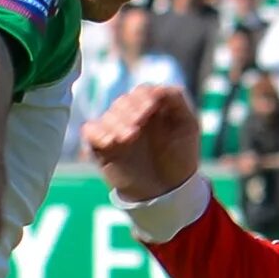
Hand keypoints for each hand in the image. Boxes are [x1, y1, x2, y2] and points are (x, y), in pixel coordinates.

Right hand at [81, 82, 204, 202]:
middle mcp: (132, 115)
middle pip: (122, 102)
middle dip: (130, 111)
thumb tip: (156, 87)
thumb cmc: (180, 156)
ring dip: (117, 123)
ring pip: (107, 116)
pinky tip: (111, 142)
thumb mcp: (188, 125)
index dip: (143, 97)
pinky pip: (91, 131)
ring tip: (129, 138)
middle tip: (139, 127)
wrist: (169, 190)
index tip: (151, 110)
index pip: (141, 92)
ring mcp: (116, 130)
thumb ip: (176, 99)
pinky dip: (97, 133)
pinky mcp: (102, 147)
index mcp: (151, 107)